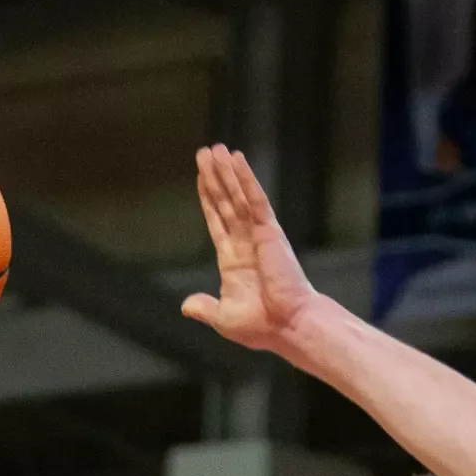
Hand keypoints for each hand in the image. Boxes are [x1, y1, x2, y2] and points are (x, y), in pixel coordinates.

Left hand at [180, 144, 316, 354]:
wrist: (288, 326)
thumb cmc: (263, 327)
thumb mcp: (224, 318)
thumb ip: (204, 307)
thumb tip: (186, 306)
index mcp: (234, 261)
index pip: (218, 222)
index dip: (208, 200)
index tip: (201, 179)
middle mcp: (246, 243)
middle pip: (226, 202)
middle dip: (215, 178)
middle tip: (205, 152)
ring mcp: (259, 235)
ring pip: (238, 196)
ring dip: (226, 172)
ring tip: (215, 148)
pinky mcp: (270, 231)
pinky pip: (255, 199)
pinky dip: (245, 179)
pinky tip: (237, 159)